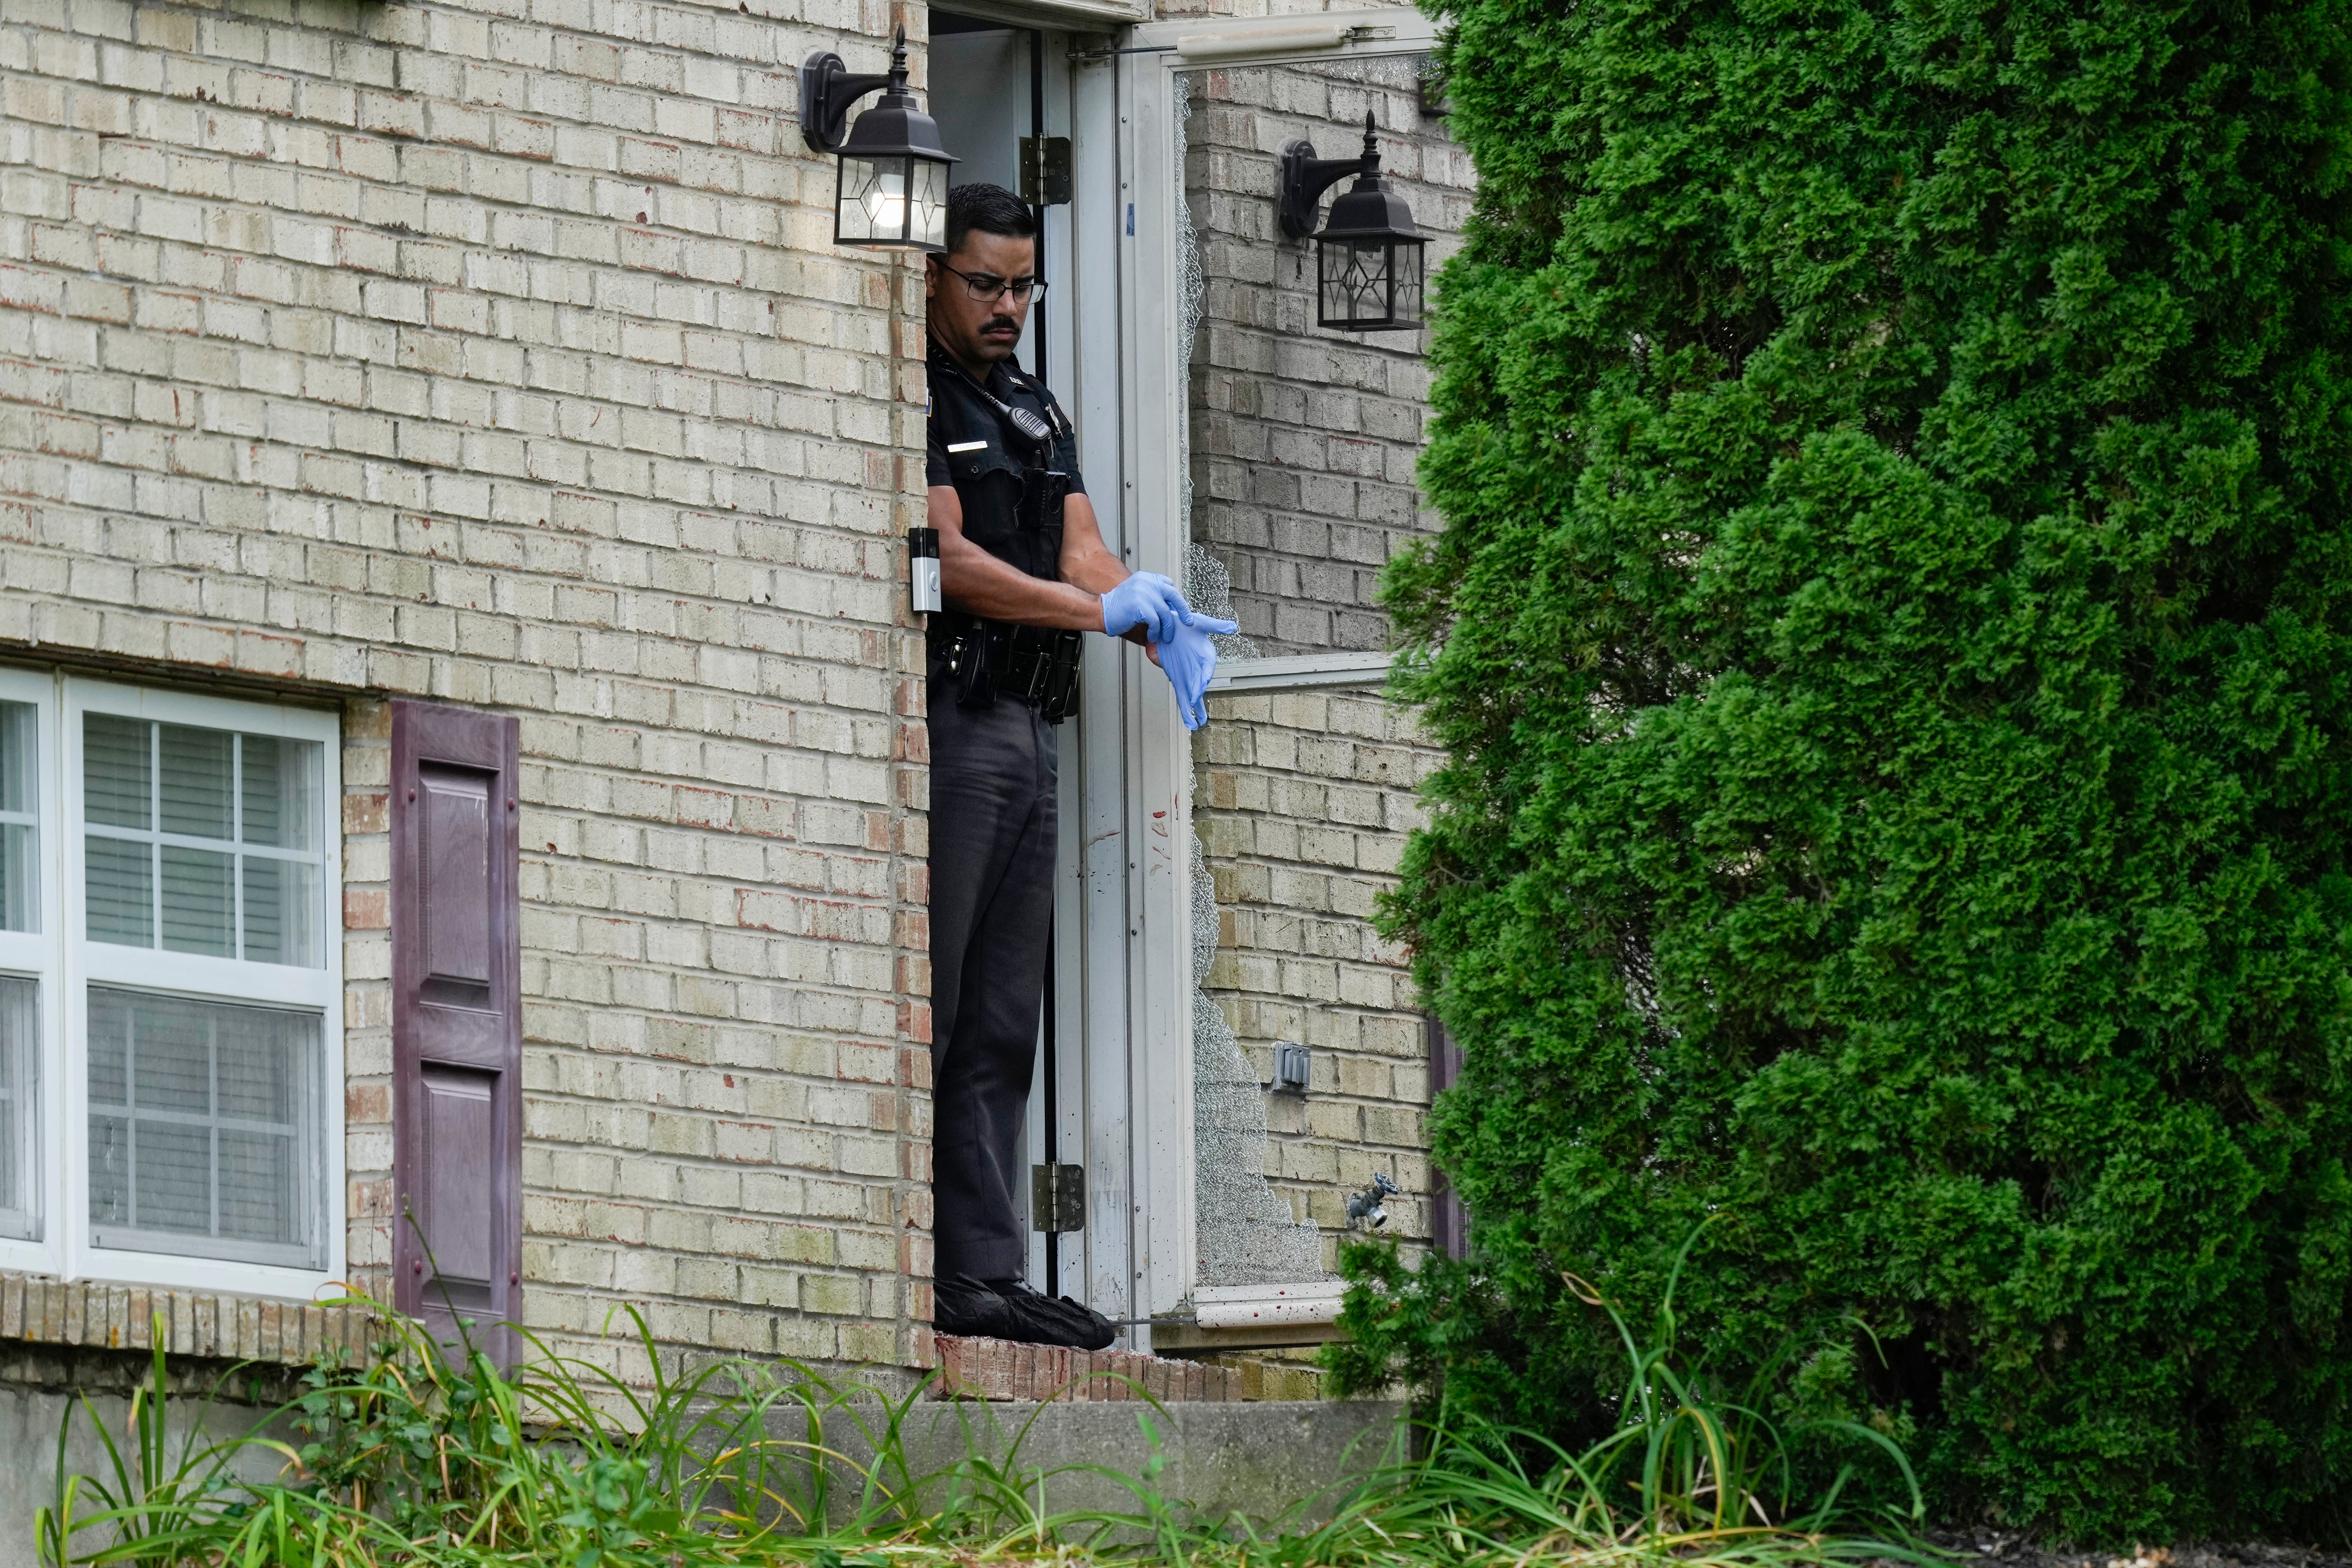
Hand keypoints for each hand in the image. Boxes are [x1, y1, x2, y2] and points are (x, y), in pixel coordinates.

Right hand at [1100, 572, 1198, 643]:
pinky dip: (1156, 631)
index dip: (1176, 599)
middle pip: (1173, 595)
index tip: (1180, 610)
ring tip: (1163, 636)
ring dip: (1167, 628)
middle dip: (1183, 610)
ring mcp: (1144, 593)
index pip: (1168, 584)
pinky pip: (1156, 622)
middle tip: (1187, 621)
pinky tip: (1152, 635)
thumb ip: (1152, 594)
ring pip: (1165, 613)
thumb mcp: (1136, 593)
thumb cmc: (1117, 607)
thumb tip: (1171, 606)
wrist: (1101, 611)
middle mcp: (1146, 583)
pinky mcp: (1141, 606)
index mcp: (1146, 578)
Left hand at [1157, 614, 1237, 729]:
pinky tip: (1190, 723)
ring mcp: (1189, 677)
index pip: (1207, 667)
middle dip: (1197, 692)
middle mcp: (1199, 669)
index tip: (1202, 682)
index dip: (1204, 675)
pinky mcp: (1178, 681)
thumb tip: (1231, 626)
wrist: (1169, 627)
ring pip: (1192, 696)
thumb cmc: (1186, 624)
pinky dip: (1185, 711)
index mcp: (1207, 656)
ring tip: (1196, 724)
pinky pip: (1182, 698)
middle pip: (1199, 683)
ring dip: (1194, 710)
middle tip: (1194, 700)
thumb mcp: (1200, 623)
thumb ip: (1215, 626)